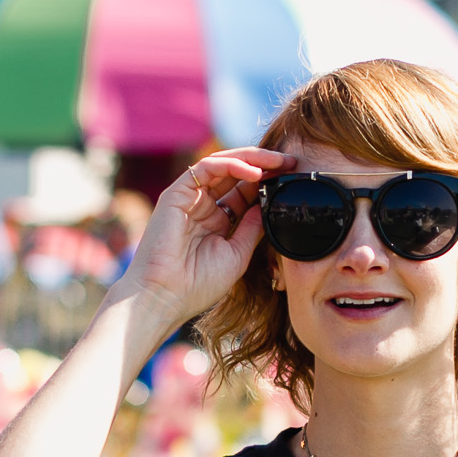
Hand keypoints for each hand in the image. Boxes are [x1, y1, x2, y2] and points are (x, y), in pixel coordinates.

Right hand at [105, 146, 294, 334]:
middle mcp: (203, 205)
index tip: (292, 180)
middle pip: (235, 174)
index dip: (268, 183)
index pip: (244, 192)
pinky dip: (231, 165)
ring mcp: (189, 198)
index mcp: (217, 221)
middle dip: (264, 165)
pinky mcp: (176, 193)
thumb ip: (252, 227)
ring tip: (277, 162)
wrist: (165, 297)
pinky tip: (254, 173)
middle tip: (290, 162)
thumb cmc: (198, 284)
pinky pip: (206, 168)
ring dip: (251, 159)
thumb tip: (270, 205)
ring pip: (222, 164)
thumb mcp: (237, 253)